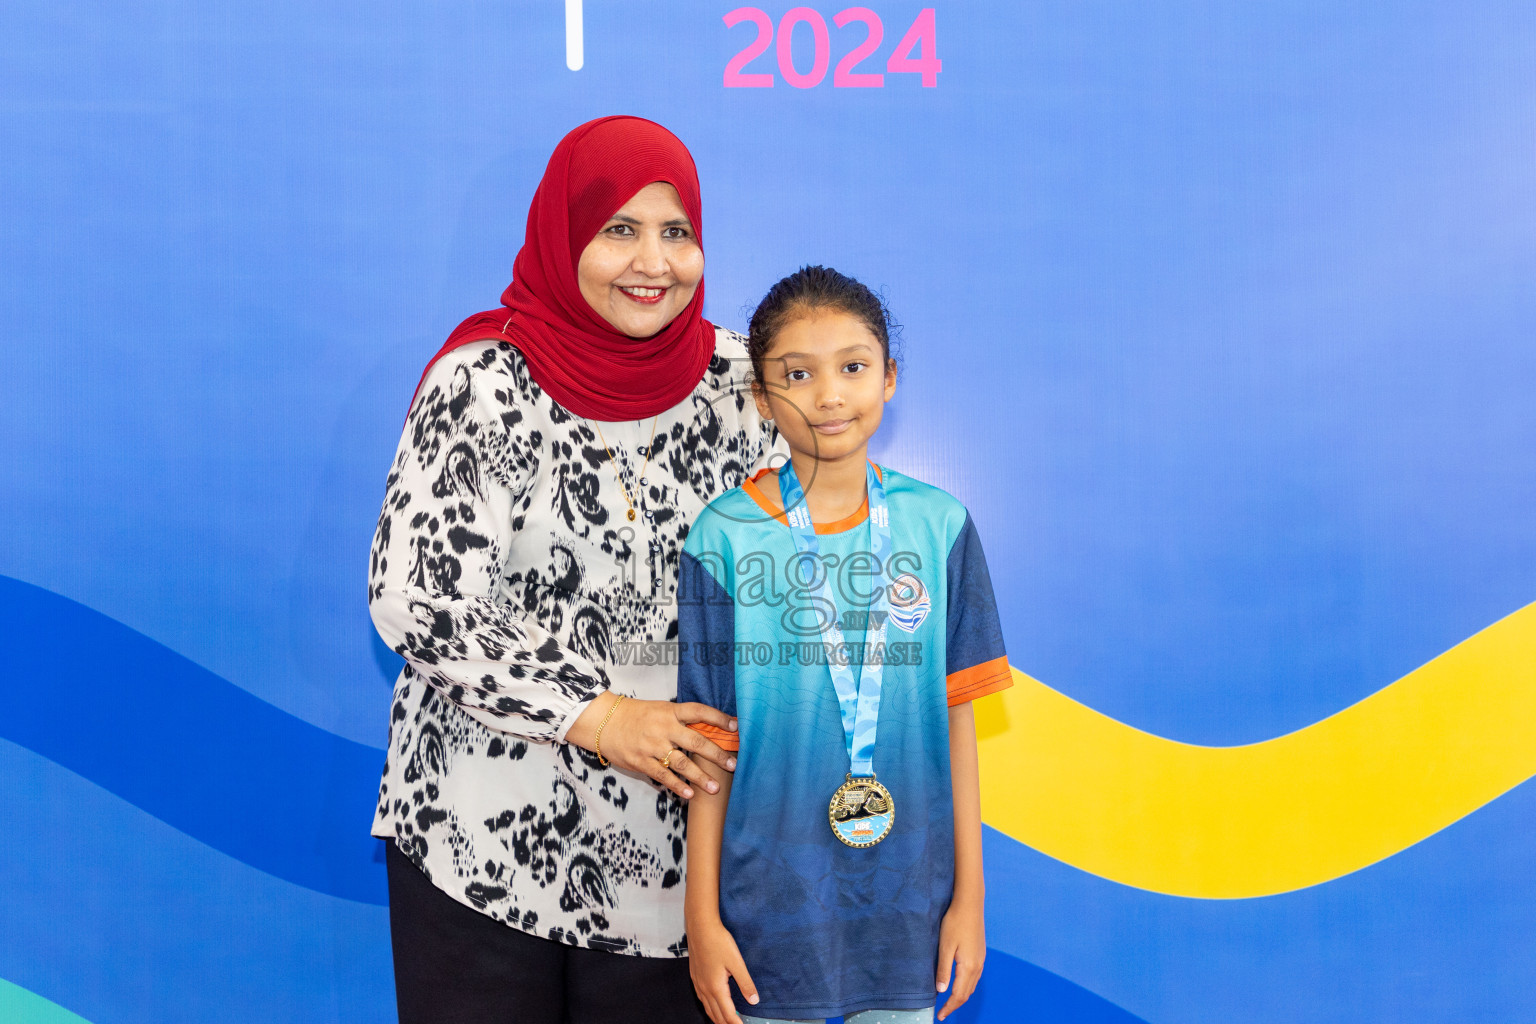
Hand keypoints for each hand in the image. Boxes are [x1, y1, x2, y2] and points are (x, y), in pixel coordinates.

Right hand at [568, 693, 737, 799]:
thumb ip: (680, 719)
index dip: (718, 718)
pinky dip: (677, 786)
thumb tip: (708, 729)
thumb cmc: (636, 716)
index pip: (699, 712)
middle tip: (732, 765)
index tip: (736, 726)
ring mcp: (652, 746)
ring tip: (714, 788)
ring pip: (682, 764)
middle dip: (716, 755)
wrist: (604, 722)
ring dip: (700, 777)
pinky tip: (689, 794)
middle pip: (696, 742)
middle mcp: (664, 728)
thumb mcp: (659, 709)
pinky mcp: (641, 762)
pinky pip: (663, 776)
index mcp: (670, 712)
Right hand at [687, 916, 758, 1023]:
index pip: (728, 1014)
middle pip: (716, 1015)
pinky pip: (702, 1000)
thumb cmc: (718, 942)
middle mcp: (705, 989)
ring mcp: (698, 983)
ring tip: (727, 1022)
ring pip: (708, 1008)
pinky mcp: (695, 977)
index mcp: (716, 988)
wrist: (700, 926)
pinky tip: (714, 1005)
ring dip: (718, 1018)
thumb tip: (754, 1001)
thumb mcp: (736, 962)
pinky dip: (710, 1008)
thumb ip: (745, 983)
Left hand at [935, 896, 985, 1020]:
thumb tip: (941, 991)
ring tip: (949, 1002)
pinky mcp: (980, 954)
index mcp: (968, 967)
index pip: (958, 994)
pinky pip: (975, 977)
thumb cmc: (955, 923)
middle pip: (967, 993)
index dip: (949, 1007)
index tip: (940, 1016)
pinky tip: (959, 985)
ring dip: (961, 997)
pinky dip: (966, 987)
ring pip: (972, 986)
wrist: (970, 905)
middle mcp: (978, 966)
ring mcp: (981, 960)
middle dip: (955, 1005)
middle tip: (943, 1013)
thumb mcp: (945, 947)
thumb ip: (944, 970)